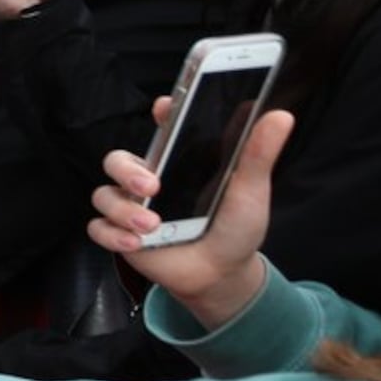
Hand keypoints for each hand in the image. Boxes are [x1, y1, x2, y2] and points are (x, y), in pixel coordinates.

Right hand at [90, 101, 291, 328]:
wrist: (223, 274)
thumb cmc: (235, 227)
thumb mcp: (250, 191)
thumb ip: (258, 155)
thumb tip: (281, 116)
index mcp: (178, 162)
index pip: (162, 130)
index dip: (161, 115)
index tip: (165, 106)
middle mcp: (149, 180)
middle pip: (116, 160)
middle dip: (126, 170)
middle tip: (152, 186)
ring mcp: (132, 208)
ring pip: (104, 196)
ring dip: (124, 211)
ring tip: (152, 227)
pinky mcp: (120, 236)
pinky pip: (98, 228)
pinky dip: (112, 235)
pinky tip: (136, 244)